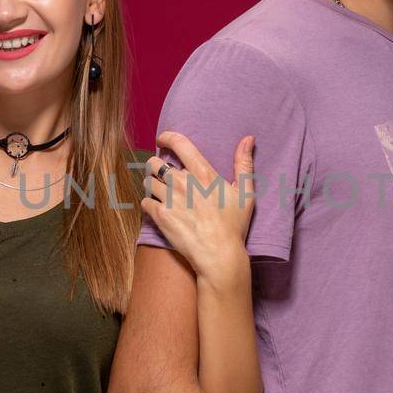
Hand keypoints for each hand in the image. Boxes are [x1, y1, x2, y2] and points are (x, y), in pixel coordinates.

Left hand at [141, 131, 255, 285]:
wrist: (219, 255)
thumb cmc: (234, 225)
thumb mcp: (245, 193)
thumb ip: (244, 163)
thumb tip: (248, 138)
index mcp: (203, 173)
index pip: (179, 143)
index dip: (166, 137)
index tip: (162, 139)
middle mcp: (183, 183)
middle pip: (155, 162)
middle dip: (156, 166)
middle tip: (162, 174)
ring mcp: (169, 199)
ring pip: (147, 181)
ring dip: (152, 185)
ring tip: (161, 193)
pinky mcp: (160, 216)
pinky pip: (144, 202)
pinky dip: (149, 204)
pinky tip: (158, 209)